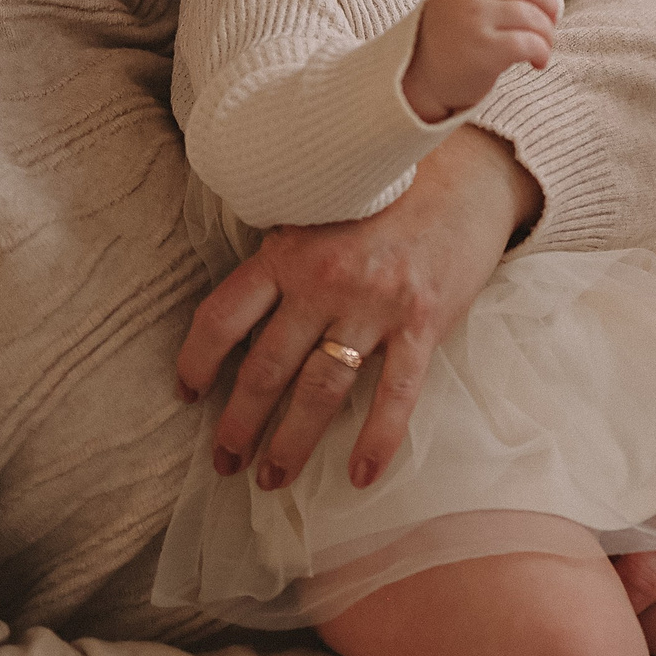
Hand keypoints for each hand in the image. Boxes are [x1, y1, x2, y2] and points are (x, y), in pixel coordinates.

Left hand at [176, 128, 539, 490]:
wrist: (467, 177)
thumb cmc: (387, 197)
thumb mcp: (319, 212)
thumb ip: (285, 260)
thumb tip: (246, 319)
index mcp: (288, 251)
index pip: (223, 316)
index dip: (196, 361)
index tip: (188, 393)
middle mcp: (325, 280)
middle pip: (266, 367)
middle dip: (239, 424)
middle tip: (225, 461)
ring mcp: (375, 304)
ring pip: (320, 390)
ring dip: (291, 443)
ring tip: (272, 478)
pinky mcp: (423, 322)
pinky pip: (395, 394)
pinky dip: (376, 440)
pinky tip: (360, 477)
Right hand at [402, 0, 562, 121]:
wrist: (420, 82)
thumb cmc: (450, 44)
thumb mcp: (460, 5)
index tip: (544, 6)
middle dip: (548, 9)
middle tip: (550, 27)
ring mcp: (474, 22)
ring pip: (533, 18)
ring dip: (546, 36)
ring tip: (542, 50)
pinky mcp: (484, 51)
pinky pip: (529, 43)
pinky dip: (541, 52)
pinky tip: (537, 63)